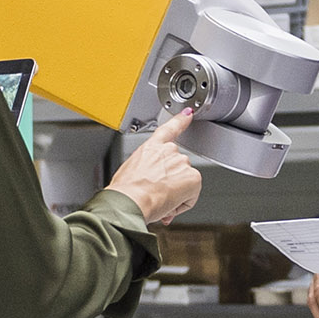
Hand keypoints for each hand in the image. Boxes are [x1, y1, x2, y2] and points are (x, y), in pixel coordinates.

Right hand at [112, 110, 205, 225]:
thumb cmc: (125, 191)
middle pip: (177, 166)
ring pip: (184, 181)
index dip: (180, 120)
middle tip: (156, 193)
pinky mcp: (193, 177)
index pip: (169, 129)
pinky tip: (169, 204)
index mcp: (151, 147)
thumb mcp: (130, 172)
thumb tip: (148, 183)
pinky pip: (191, 194)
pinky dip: (183, 203)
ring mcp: (181, 162)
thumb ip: (145, 170)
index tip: (188, 113)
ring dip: (176, 192)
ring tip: (159, 199)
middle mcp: (168, 151)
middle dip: (171, 181)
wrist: (130, 200)